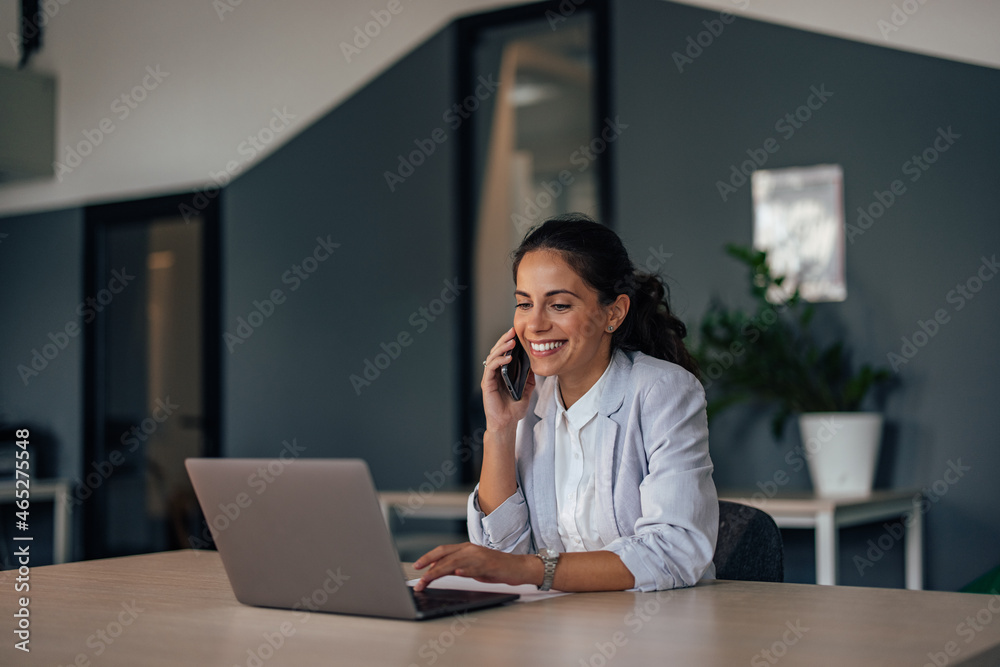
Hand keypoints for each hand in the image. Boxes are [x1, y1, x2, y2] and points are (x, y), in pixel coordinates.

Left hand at [412, 542, 538, 591]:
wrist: (519, 567)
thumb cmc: (496, 567)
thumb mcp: (473, 566)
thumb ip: (458, 565)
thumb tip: (439, 569)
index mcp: (466, 548)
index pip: (442, 550)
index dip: (428, 557)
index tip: (416, 566)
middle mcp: (470, 549)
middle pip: (445, 556)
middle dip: (428, 566)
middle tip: (418, 578)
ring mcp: (479, 557)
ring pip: (455, 562)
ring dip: (439, 572)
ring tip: (428, 580)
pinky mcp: (488, 565)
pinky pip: (474, 567)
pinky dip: (464, 570)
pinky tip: (456, 573)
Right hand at [481, 327, 536, 432]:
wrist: (507, 423)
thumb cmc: (514, 409)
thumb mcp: (527, 390)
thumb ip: (529, 378)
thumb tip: (535, 365)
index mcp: (503, 373)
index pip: (504, 353)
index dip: (509, 342)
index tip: (517, 333)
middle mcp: (495, 373)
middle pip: (497, 351)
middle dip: (504, 339)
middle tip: (513, 331)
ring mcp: (490, 378)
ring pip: (492, 357)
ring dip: (502, 348)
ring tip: (512, 342)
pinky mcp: (487, 384)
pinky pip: (491, 368)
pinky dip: (499, 361)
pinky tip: (508, 358)